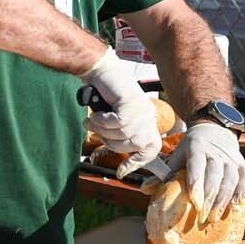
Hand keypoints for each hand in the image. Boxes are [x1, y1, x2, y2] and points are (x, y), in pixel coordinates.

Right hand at [78, 48, 160, 162]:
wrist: (101, 70)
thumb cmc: (106, 94)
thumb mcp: (116, 118)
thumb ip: (120, 134)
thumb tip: (119, 158)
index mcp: (147, 121)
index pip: (151, 149)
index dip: (137, 163)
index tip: (121, 173)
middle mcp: (148, 116)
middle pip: (133, 145)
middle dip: (111, 143)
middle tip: (98, 131)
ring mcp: (142, 110)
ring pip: (122, 134)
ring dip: (102, 130)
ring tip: (93, 120)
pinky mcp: (131, 104)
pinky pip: (116, 123)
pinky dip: (102, 121)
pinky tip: (96, 114)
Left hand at [170, 123, 244, 217]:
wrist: (213, 131)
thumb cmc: (191, 150)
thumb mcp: (177, 156)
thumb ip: (164, 174)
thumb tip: (145, 189)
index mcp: (197, 148)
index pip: (198, 165)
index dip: (197, 183)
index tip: (195, 202)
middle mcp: (216, 152)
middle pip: (215, 176)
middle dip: (210, 198)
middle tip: (202, 218)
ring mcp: (231, 158)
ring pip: (231, 179)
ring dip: (224, 200)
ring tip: (215, 217)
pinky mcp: (242, 164)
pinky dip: (240, 192)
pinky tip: (233, 205)